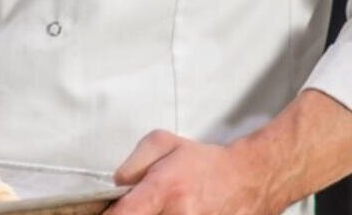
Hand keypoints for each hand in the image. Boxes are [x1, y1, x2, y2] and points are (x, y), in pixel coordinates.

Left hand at [110, 130, 280, 214]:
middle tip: (143, 203)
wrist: (248, 178)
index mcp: (165, 189)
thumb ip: (131, 165)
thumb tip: (116, 189)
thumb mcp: (161, 143)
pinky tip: (175, 211)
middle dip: (136, 213)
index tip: (103, 214)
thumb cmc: (205, 163)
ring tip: (164, 206)